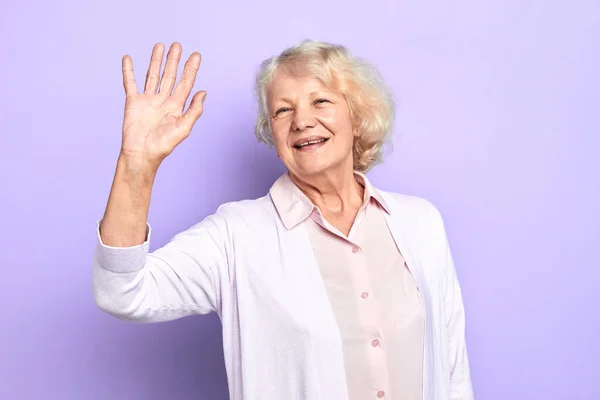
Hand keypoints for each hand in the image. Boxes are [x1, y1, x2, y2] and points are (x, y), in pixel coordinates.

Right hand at [119, 42, 205, 167]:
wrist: (141, 154)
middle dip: (174, 60)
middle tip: (178, 45)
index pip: (186, 83)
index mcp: (177, 106)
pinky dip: (129, 71)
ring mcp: (148, 100)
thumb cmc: (163, 146)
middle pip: (170, 76)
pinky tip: (128, 58)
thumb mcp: (183, 128)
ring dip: (155, 61)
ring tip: (159, 46)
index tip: (196, 55)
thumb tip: (203, 93)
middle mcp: (163, 101)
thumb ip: (193, 111)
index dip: (191, 69)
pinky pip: (130, 83)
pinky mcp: (133, 102)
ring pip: (152, 75)